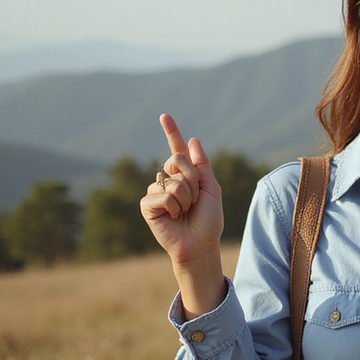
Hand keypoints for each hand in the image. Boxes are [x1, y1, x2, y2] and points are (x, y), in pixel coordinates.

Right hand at [140, 113, 223, 265]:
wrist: (200, 244)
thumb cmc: (208, 220)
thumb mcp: (212, 189)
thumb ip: (202, 166)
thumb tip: (193, 140)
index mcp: (185, 174)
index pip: (177, 150)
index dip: (171, 132)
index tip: (164, 116)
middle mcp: (168, 179)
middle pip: (178, 160)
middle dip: (193, 180)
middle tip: (195, 200)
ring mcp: (156, 191)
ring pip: (173, 181)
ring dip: (186, 198)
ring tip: (185, 211)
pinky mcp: (148, 205)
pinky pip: (163, 195)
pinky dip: (174, 207)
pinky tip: (174, 217)